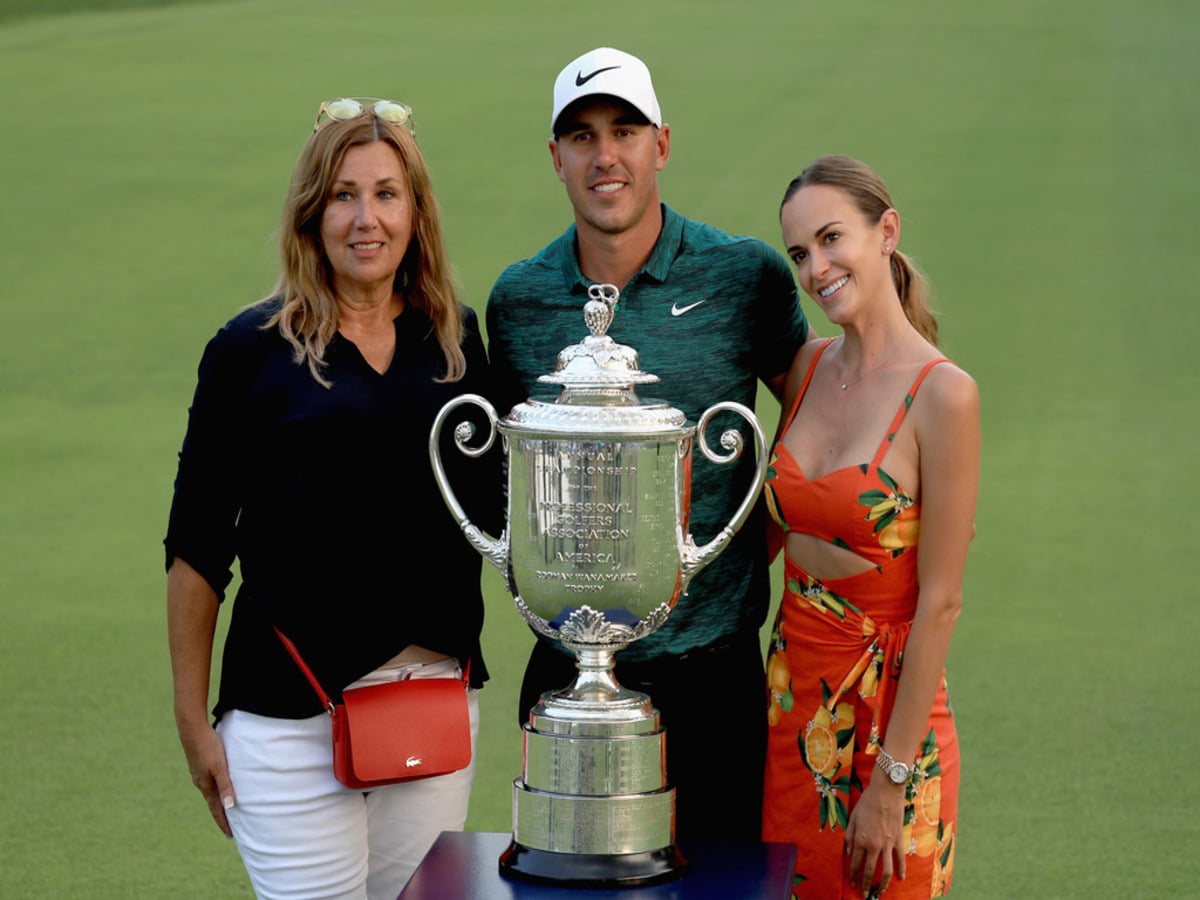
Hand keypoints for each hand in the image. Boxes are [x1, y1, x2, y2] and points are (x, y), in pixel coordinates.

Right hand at [177, 719, 235, 837]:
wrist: (191, 728)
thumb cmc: (208, 746)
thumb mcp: (220, 766)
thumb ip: (225, 785)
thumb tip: (229, 807)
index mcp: (206, 786)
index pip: (217, 809)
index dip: (224, 823)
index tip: (231, 836)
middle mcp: (201, 782)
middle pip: (213, 803)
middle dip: (222, 816)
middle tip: (231, 828)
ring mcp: (199, 774)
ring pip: (211, 793)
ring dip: (219, 802)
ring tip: (227, 810)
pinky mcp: (199, 765)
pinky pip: (209, 783)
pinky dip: (216, 790)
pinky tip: (219, 787)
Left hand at [844, 777, 905, 894]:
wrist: (886, 791)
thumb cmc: (867, 802)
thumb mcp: (853, 818)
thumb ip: (850, 837)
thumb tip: (850, 853)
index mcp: (861, 839)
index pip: (856, 863)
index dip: (853, 874)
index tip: (852, 882)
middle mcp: (874, 845)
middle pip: (870, 870)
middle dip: (866, 884)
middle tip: (864, 893)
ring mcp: (888, 844)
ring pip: (887, 870)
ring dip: (884, 884)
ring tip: (881, 892)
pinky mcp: (899, 840)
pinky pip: (900, 859)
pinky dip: (901, 870)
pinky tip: (901, 878)